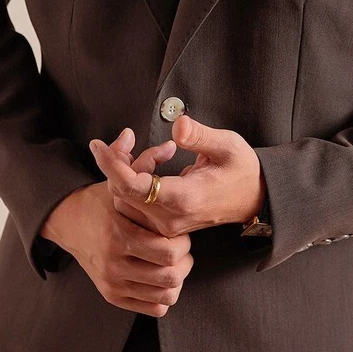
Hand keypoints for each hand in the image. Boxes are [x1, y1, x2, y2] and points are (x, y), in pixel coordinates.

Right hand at [40, 131, 192, 315]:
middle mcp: (113, 261)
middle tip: (180, 248)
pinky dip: (165, 295)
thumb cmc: (101, 201)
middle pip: (170, 274)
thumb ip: (143, 162)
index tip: (179, 232)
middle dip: (183, 260)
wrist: (67, 222)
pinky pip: (155, 307)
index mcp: (118, 233)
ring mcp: (112, 282)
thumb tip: (169, 145)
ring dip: (177, 278)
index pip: (168, 250)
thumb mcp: (118, 181)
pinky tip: (160, 276)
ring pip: (166, 293)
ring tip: (172, 262)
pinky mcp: (112, 295)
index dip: (183, 242)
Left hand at [89, 115, 266, 237]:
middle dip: (119, 160)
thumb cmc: (242, 170)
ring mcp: (165, 225)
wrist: (255, 199)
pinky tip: (157, 163)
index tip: (97, 144)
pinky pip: (135, 203)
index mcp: (183, 199)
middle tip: (131, 136)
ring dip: (131, 169)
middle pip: (122, 191)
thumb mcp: (228, 145)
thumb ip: (200, 136)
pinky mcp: (163, 225)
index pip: (132, 187)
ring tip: (161, 151)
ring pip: (126, 198)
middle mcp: (169, 218)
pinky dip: (137, 179)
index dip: (110, 164)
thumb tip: (177, 126)